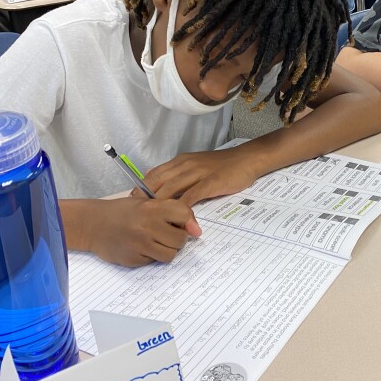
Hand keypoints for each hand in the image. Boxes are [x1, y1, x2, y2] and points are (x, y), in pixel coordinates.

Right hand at [86, 197, 200, 266]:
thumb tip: (196, 230)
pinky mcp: (134, 259)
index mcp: (152, 208)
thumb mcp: (145, 202)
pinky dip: (153, 256)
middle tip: (167, 233)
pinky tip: (142, 247)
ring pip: (171, 254)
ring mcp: (140, 245)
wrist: (92, 224)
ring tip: (156, 241)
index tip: (187, 226)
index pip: (185, 215)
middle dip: (177, 238)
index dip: (188, 222)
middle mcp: (147, 226)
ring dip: (167, 249)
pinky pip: (155, 261)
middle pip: (181, 240)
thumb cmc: (122, 211)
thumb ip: (171, 211)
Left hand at [132, 148, 261, 207]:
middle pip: (157, 182)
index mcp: (181, 161)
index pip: (154, 174)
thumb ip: (181, 175)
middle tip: (138, 216)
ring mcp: (197, 173)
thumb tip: (164, 188)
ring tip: (153, 221)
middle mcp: (185, 165)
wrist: (247, 159)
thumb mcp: (197, 165)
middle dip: (145, 199)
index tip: (134, 204)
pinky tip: (177, 220)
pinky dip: (182, 210)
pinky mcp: (210, 183)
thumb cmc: (223, 165)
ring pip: (171, 189)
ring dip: (159, 206)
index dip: (141, 189)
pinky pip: (191, 197)